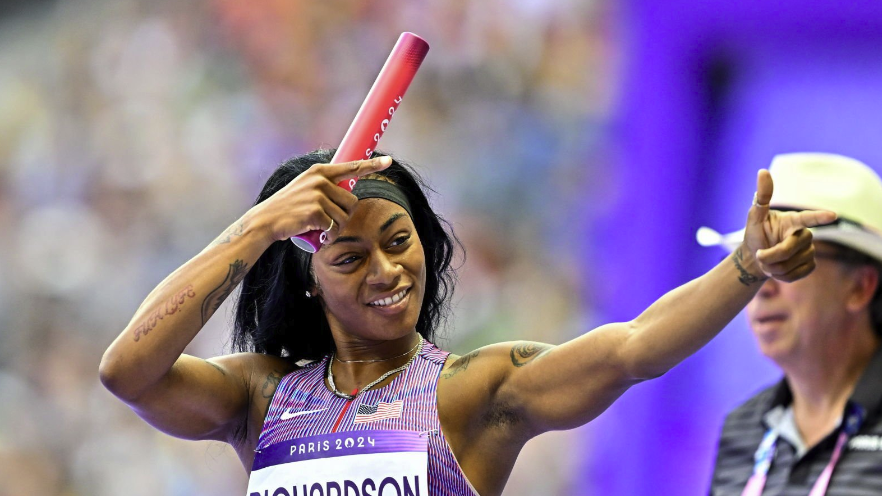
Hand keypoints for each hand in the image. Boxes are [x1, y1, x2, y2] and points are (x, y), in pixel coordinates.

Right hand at [250, 156, 391, 242]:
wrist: (265, 221)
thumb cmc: (287, 207)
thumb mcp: (305, 187)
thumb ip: (323, 185)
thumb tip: (346, 190)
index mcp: (319, 171)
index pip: (351, 167)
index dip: (372, 165)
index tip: (388, 161)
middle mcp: (320, 180)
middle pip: (352, 201)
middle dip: (344, 215)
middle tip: (328, 221)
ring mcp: (318, 195)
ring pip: (344, 217)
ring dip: (336, 229)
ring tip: (321, 229)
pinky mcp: (316, 212)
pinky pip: (334, 229)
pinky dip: (329, 237)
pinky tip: (319, 237)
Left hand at [741, 169, 836, 281]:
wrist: (755, 258)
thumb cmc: (756, 235)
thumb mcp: (754, 217)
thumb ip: (762, 197)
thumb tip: (763, 171)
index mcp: (793, 221)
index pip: (807, 218)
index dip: (819, 217)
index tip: (833, 215)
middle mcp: (804, 235)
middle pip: (789, 249)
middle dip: (769, 256)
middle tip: (759, 255)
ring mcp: (809, 251)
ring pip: (790, 264)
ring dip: (772, 267)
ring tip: (767, 262)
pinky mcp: (809, 266)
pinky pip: (795, 274)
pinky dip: (780, 276)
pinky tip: (776, 270)